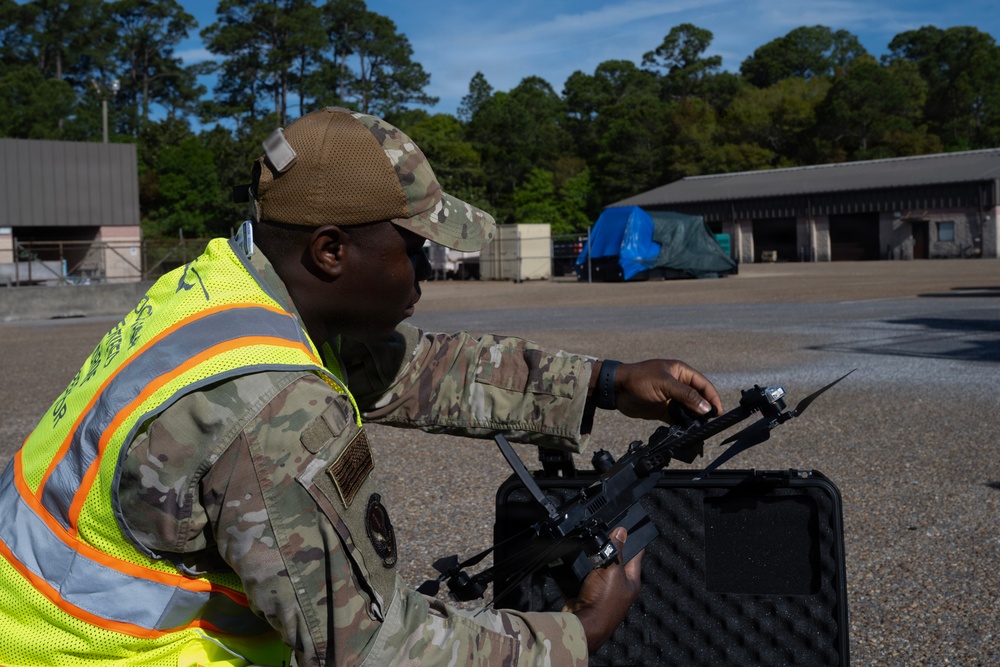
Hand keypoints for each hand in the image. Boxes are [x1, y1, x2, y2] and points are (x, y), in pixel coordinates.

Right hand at [570, 527, 642, 653]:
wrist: (581, 624)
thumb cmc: (603, 602)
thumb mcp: (613, 570)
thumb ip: (616, 550)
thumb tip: (622, 531)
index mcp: (631, 581)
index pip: (636, 554)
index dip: (632, 539)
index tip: (627, 525)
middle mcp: (619, 586)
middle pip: (615, 560)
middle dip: (607, 547)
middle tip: (602, 531)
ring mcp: (602, 591)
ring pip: (597, 567)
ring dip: (591, 558)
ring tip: (587, 545)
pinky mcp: (586, 594)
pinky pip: (583, 577)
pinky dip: (578, 569)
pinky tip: (574, 561)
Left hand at [609, 359, 722, 421]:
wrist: (616, 389)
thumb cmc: (639, 379)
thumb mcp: (665, 384)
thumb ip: (686, 395)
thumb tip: (705, 407)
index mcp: (681, 372)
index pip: (703, 385)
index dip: (712, 398)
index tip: (718, 411)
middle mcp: (678, 384)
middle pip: (698, 398)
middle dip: (705, 409)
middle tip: (710, 422)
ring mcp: (671, 398)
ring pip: (689, 409)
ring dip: (694, 418)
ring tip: (699, 428)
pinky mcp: (663, 409)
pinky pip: (677, 418)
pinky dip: (682, 425)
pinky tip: (686, 431)